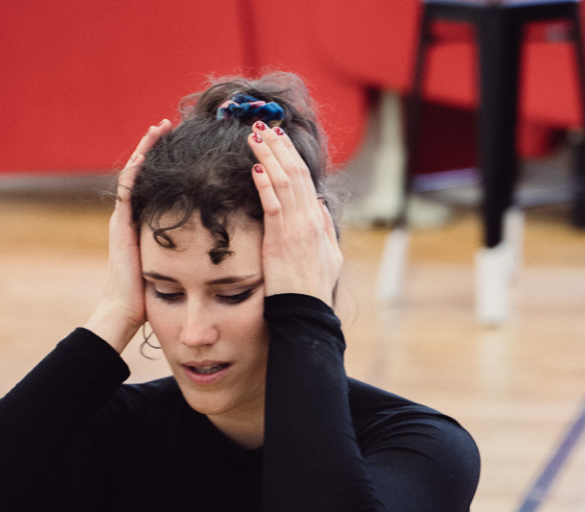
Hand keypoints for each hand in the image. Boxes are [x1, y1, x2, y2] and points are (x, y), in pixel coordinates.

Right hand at [85, 118, 172, 350]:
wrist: (128, 310)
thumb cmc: (153, 295)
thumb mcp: (176, 265)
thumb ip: (189, 250)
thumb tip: (218, 243)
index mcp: (145, 223)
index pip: (156, 184)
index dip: (166, 164)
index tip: (183, 144)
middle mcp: (132, 215)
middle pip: (143, 172)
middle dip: (154, 147)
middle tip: (168, 124)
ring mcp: (123, 218)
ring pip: (134, 173)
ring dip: (146, 149)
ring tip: (158, 127)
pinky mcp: (120, 224)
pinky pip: (127, 189)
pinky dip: (137, 169)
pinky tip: (147, 152)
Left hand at [247, 122, 341, 304]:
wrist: (306, 312)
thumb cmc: (313, 288)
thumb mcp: (330, 256)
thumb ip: (325, 228)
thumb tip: (318, 205)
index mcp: (317, 221)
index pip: (305, 179)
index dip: (290, 156)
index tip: (278, 138)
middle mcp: (309, 220)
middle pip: (294, 173)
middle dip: (278, 147)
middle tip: (262, 126)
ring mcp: (296, 228)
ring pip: (284, 183)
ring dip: (268, 157)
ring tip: (254, 137)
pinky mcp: (281, 240)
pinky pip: (273, 205)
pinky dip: (265, 185)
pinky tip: (256, 168)